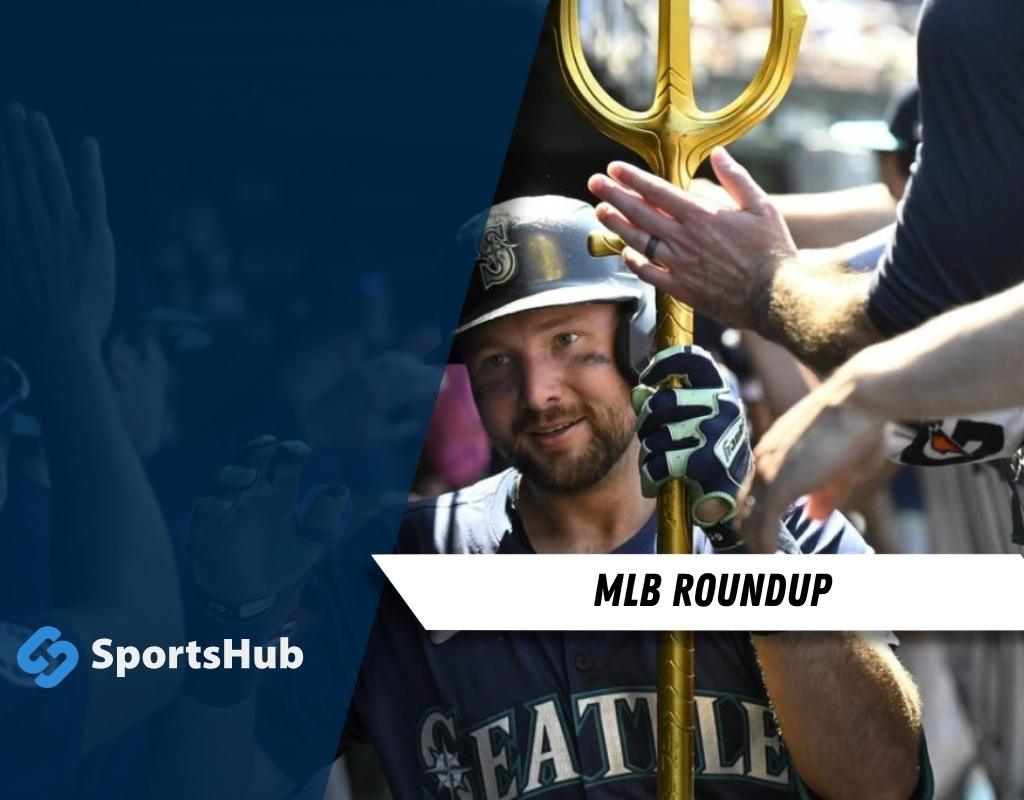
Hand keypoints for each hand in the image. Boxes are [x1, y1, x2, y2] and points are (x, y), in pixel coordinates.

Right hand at [0, 104, 114, 371]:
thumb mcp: (1, 288)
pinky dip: (89, 167)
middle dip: (15, 138)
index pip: (0, 186)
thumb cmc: (22, 327)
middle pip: (20, 172)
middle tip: (13, 110)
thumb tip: (6, 233)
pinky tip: (88, 144)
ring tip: (36, 118)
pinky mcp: (93, 238)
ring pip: (51, 176)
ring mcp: (63, 229)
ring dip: (43, 144)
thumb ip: (5, 255)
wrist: (56, 341)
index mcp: (5, 235)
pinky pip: (92, 193)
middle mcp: (30, 225)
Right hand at [189, 436, 350, 602]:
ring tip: (250, 478)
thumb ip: (324, 520)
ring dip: (235, 474)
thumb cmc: (280, 561)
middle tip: (269, 443)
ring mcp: (228, 506)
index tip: (301, 451)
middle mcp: (252, 493)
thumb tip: (341, 492)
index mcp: (279, 492)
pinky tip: (225, 507)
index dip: (291, 451)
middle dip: (258, 448)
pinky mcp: (207, 526)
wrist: (248, 594)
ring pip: (225, 479)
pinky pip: (205, 508)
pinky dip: (213, 505)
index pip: (284, 462)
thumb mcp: (309, 544)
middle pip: (252, 460)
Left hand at [587, 148, 795, 331]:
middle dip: (614, 196)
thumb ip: (736, 179)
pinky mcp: (681, 289)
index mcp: (702, 216)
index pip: (657, 192)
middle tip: (594, 184)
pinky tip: (625, 252)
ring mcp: (680, 266)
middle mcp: (685, 239)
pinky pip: (649, 273)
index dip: (632, 179)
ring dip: (617, 225)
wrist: (776, 296)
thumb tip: (718, 153)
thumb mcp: (761, 206)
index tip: (613, 169)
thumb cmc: (772, 250)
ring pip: (639, 242)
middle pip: (640, 214)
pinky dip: (633, 262)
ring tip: (600, 212)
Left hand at [631, 345, 751, 528]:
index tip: (648, 378)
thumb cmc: (706, 447)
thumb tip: (639, 392)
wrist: (732, 493)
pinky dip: (650, 474)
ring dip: (649, 452)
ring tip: (656, 460)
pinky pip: (658, 463)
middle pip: (661, 402)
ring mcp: (716, 434)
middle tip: (650, 434)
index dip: (663, 364)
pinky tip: (655, 479)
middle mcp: (723, 407)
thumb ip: (664, 400)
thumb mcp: (691, 417)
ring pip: (656, 436)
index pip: (692, 360)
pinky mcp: (705, 463)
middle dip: (646, 421)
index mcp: (720, 390)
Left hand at [738, 377, 884, 552]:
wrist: (859, 399)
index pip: (752, 494)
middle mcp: (762, 462)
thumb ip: (825, 493)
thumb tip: (813, 515)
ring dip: (756, 546)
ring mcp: (768, 473)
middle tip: (761, 561)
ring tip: (766, 566)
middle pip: (743, 509)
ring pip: (748, 520)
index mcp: (773, 453)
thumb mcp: (843, 467)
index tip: (765, 540)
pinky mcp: (779, 485)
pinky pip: (764, 526)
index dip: (757, 519)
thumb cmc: (859, 425)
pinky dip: (766, 547)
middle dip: (750, 537)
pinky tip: (774, 561)